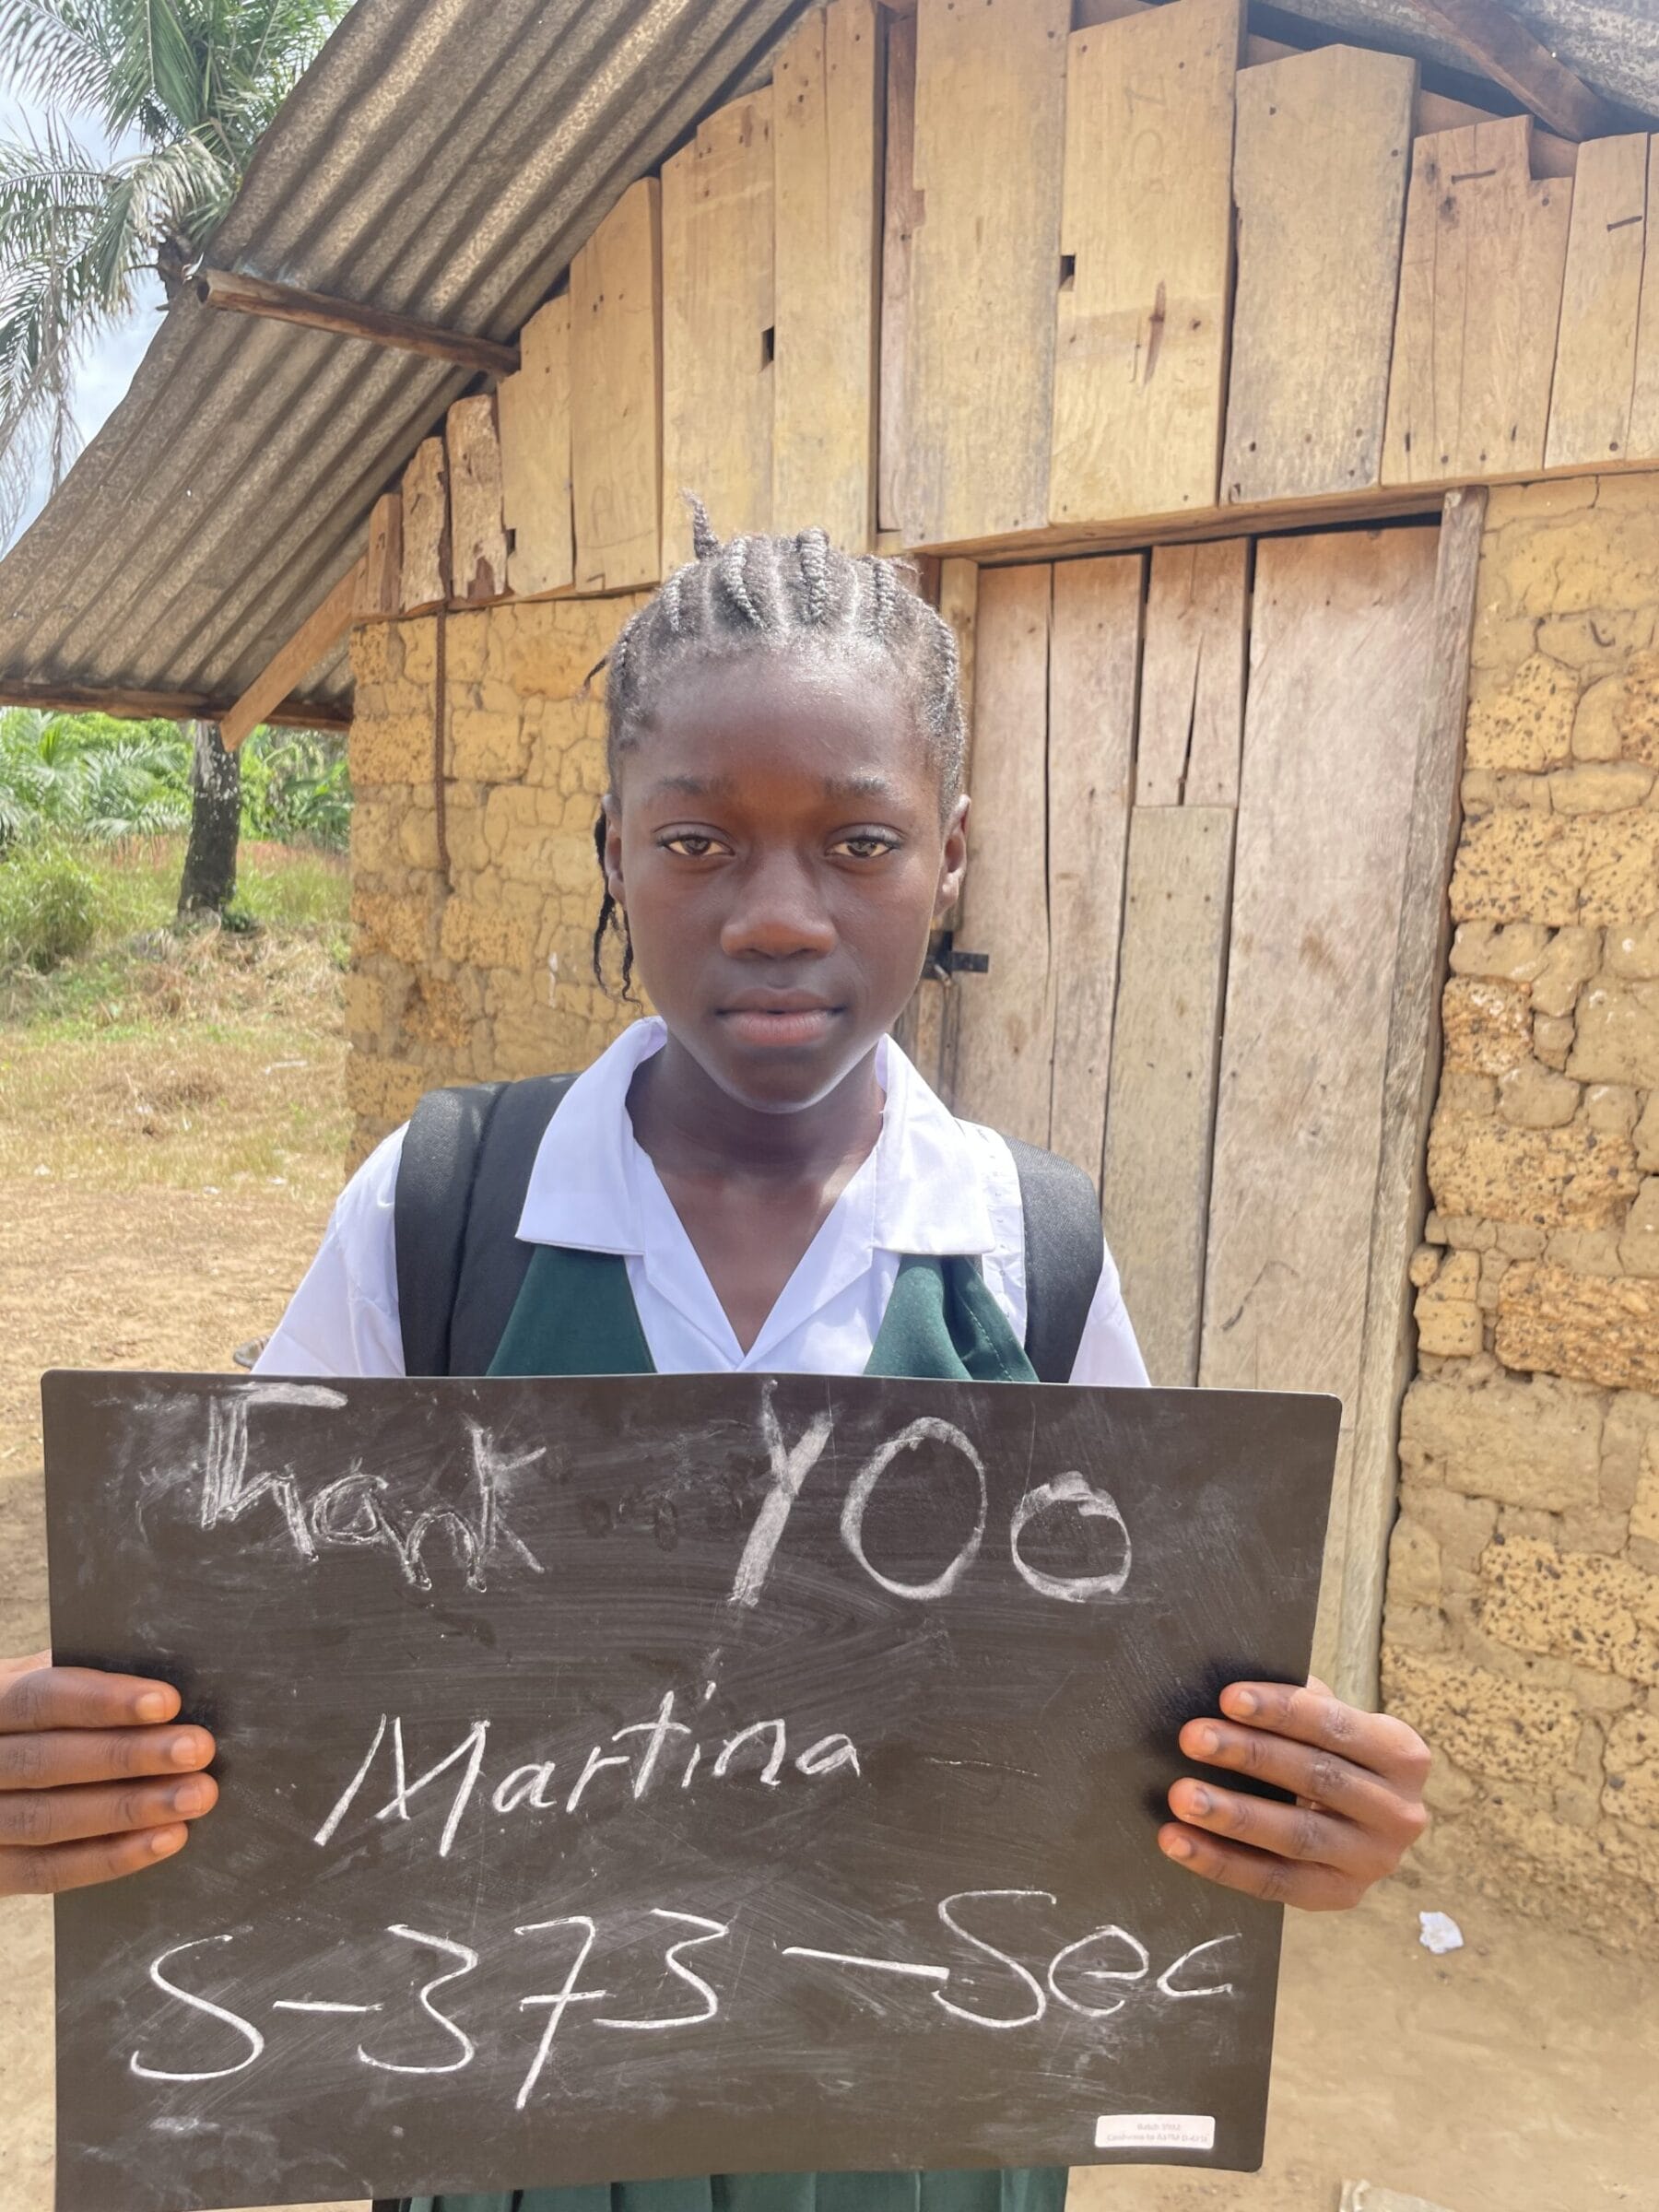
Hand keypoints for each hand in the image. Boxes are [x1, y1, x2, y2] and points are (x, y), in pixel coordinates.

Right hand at [0, 1650, 217, 1895]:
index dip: (103, 1702)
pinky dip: (112, 1857)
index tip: (168, 1702)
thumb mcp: (39, 1685)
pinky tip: (166, 1838)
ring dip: (131, 1810)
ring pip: (49, 1820)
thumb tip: (164, 1693)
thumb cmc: (33, 1720)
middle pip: (47, 1762)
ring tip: (194, 1795)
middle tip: (197, 1750)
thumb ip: (85, 1683)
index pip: (41, 1700)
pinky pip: (48, 1871)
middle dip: (128, 1756)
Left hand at [1158, 1675, 1429, 1910]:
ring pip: (1295, 1836)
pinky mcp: (1341, 1896)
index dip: (1282, 1711)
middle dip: (1249, 1755)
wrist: (1361, 1818)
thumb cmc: (1329, 1751)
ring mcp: (1374, 1861)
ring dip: (1232, 1814)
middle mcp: (1400, 1812)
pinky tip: (1177, 1841)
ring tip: (1180, 1795)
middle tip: (1192, 1738)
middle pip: (1315, 1778)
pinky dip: (1220, 1861)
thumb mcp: (1330, 1720)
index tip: (1227, 1698)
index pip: (1336, 1726)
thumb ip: (1299, 1704)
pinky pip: (1274, 1882)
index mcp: (1402, 1755)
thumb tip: (1230, 1697)